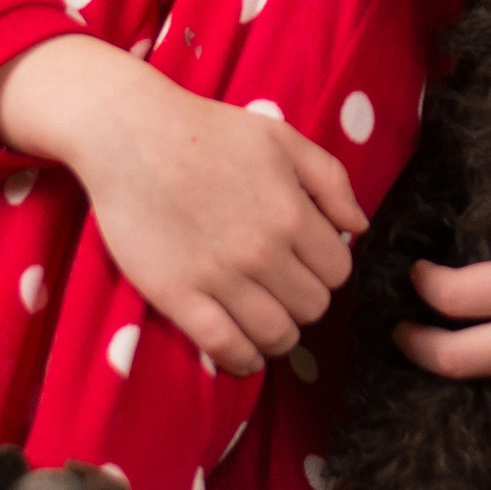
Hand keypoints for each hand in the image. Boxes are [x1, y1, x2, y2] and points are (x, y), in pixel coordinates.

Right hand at [0, 36, 365, 377]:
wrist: (130, 134)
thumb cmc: (208, 130)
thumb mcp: (282, 138)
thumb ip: (331, 180)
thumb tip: (360, 227)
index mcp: (293, 213)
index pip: (338, 272)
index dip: (325, 270)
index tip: (305, 263)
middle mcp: (263, 251)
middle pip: (313, 308)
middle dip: (304, 300)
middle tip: (282, 287)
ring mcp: (220, 277)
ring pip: (277, 336)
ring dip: (278, 334)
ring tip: (265, 319)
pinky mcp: (178, 295)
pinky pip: (225, 347)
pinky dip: (243, 359)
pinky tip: (245, 354)